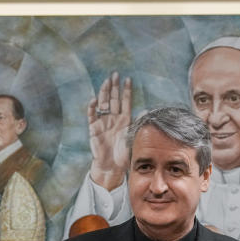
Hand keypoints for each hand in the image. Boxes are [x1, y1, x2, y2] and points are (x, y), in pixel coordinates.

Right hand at [87, 71, 131, 189]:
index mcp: (124, 120)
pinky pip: (92, 116)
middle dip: (114, 87)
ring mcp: (103, 122)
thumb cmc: (124, 154)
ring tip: (106, 82)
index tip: (128, 79)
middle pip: (113, 99)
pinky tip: (94, 100)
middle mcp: (113, 119)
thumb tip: (147, 111)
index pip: (125, 102)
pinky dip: (92, 108)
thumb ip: (138, 125)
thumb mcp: (134, 138)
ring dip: (104, 93)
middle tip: (115, 74)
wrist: (112, 166)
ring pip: (103, 104)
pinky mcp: (94, 129)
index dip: (126, 91)